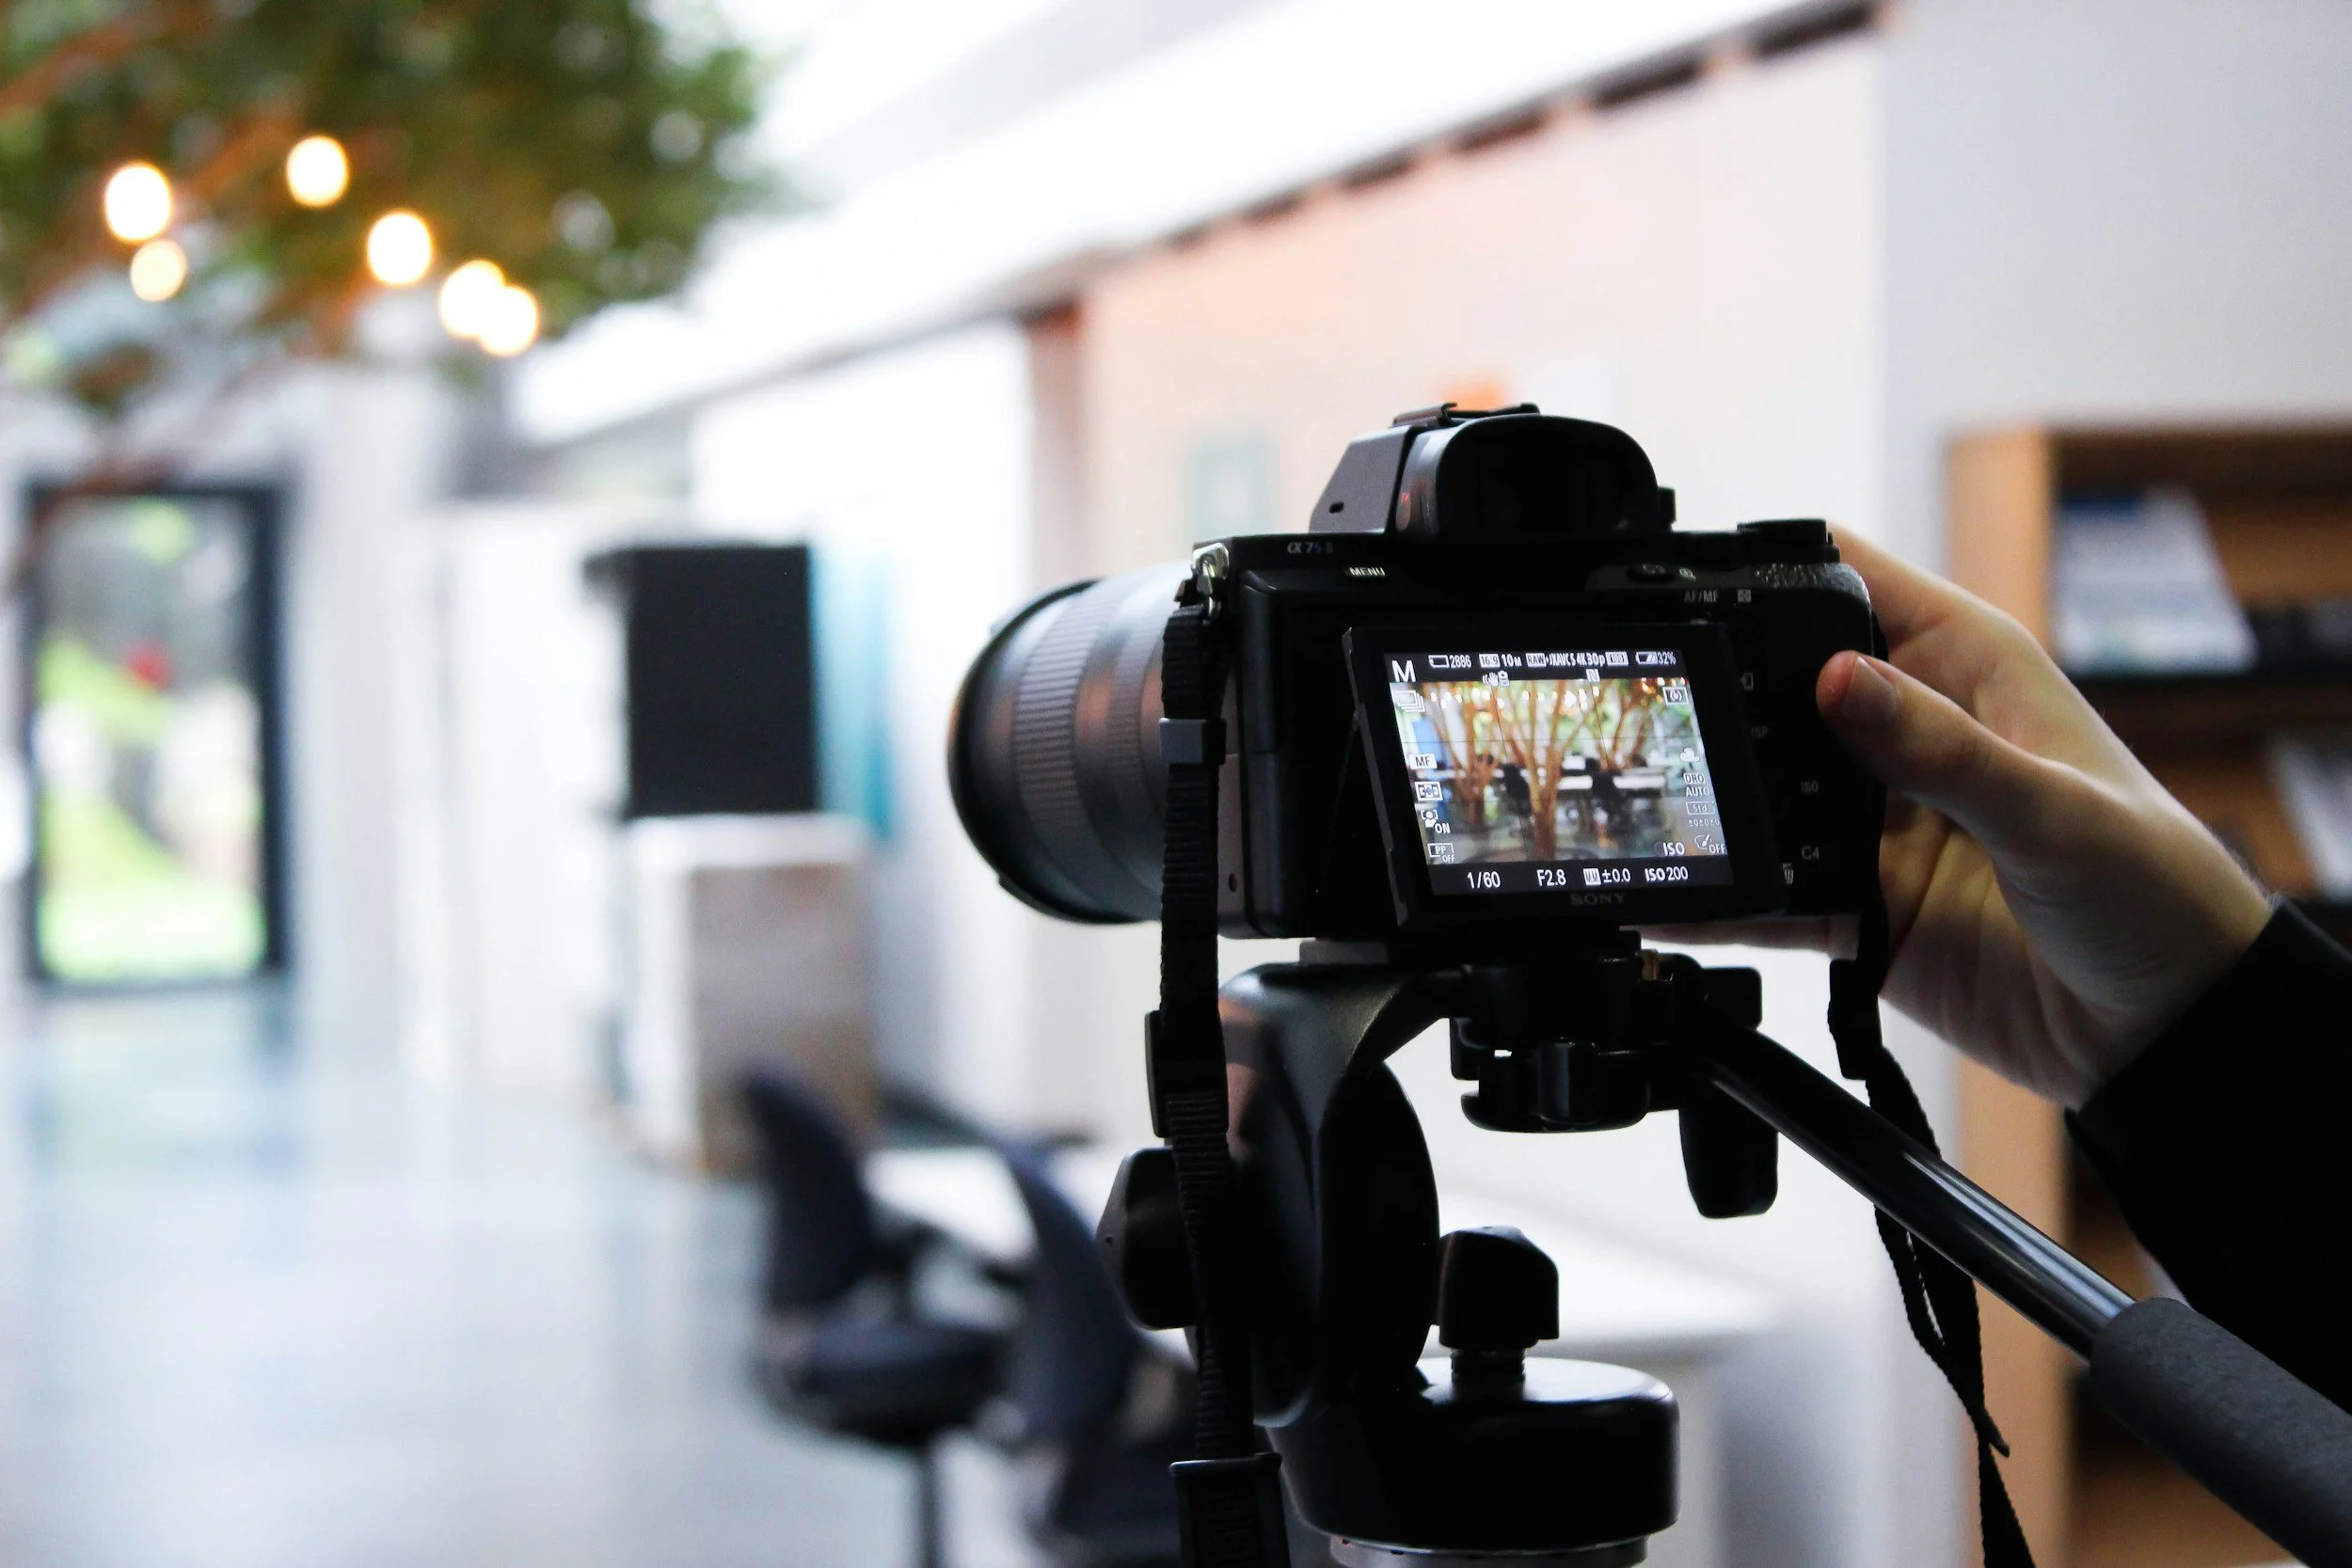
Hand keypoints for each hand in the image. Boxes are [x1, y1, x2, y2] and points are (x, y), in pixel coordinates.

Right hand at [1678, 530, 2272, 1106]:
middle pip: (1780, 686)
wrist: (2169, 1030)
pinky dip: (1720, 899)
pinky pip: (1769, 893)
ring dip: (1716, 802)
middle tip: (1665, 720)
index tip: (1700, 593)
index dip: (1773, 572)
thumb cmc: (2158, 891)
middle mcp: (1909, 732)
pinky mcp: (1860, 903)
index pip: (1847, 581)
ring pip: (1765, 792)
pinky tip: (1672, 900)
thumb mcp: (2054, 810)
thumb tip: (1835, 678)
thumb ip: (1940, 748)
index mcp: (1963, 667)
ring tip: (1661, 813)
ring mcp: (1877, 820)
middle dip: (1721, 695)